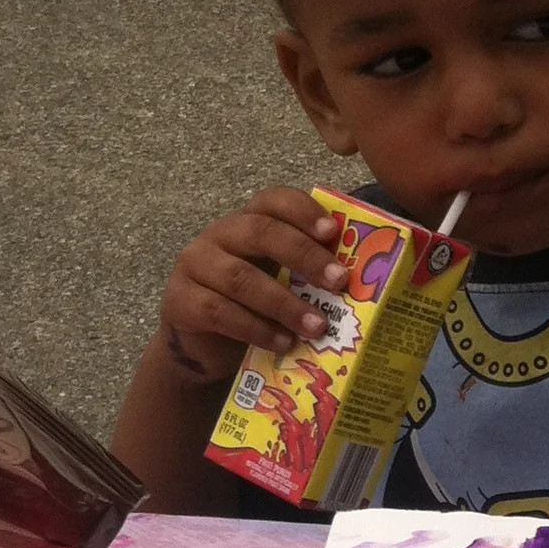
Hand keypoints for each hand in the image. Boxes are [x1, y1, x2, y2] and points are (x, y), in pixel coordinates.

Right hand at [157, 190, 347, 386]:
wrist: (205, 347)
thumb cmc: (253, 308)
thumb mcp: (281, 283)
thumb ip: (308, 273)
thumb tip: (368, 280)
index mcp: (249, 222)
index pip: (273, 200)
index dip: (303, 210)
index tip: (334, 231)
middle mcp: (219, 235)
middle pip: (260, 232)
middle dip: (304, 256)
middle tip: (339, 282)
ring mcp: (195, 266)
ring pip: (241, 278)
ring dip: (284, 303)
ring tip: (317, 326)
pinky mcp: (181, 302)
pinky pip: (220, 312)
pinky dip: (257, 328)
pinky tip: (283, 342)